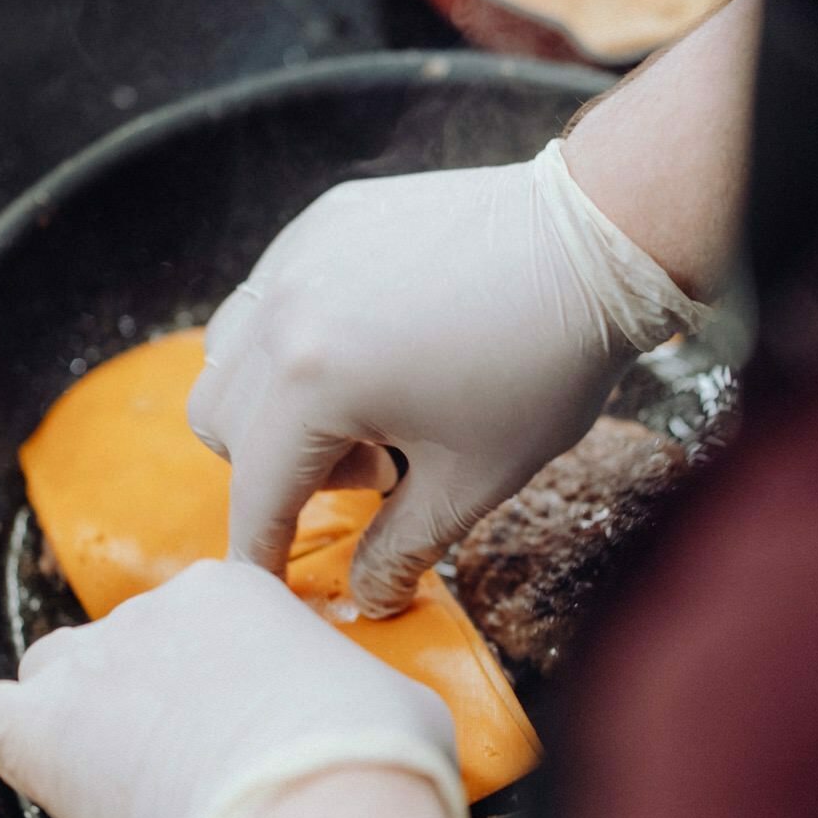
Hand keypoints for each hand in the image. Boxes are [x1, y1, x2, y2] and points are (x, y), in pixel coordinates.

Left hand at [0, 559, 466, 817]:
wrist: (319, 815)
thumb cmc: (373, 763)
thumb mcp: (398, 703)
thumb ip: (360, 695)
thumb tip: (372, 717)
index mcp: (237, 592)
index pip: (198, 616)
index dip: (213, 677)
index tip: (237, 723)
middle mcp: (157, 612)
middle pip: (127, 644)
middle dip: (147, 700)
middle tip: (187, 766)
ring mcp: (93, 667)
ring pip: (53, 674)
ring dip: (77, 717)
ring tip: (121, 781)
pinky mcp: (43, 732)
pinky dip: (11, 748)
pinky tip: (47, 780)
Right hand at [188, 139, 708, 617]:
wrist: (596, 241)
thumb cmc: (545, 364)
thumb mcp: (474, 478)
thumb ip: (403, 546)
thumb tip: (367, 597)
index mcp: (314, 380)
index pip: (255, 489)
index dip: (262, 547)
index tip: (271, 578)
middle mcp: (285, 309)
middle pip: (221, 421)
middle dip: (278, 469)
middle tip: (377, 468)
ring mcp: (301, 253)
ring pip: (228, 354)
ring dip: (272, 402)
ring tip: (372, 406)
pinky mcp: (327, 220)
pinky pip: (269, 293)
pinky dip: (294, 338)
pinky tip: (376, 348)